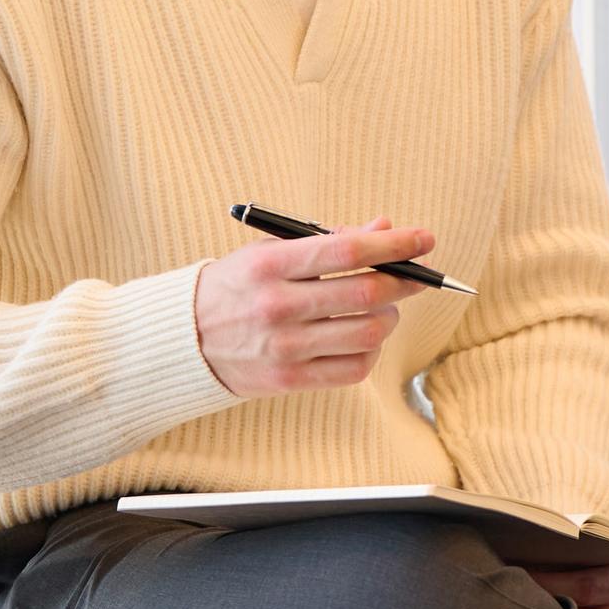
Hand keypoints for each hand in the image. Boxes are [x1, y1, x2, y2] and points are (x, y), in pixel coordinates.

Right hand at [192, 219, 433, 395]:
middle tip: (419, 274)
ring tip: (385, 307)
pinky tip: (365, 336)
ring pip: (368, 332)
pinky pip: (353, 368)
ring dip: (390, 316)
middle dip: (406, 281)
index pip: (347, 250)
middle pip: (366, 293)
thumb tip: (383, 229)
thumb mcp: (270, 251)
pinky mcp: (289, 380)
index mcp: (270, 265)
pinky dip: (372, 350)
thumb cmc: (237, 286)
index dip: (394, 244)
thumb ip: (328, 240)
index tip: (424, 238)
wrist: (184, 340)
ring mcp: (284, 347)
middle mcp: (278, 306)